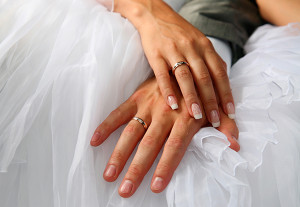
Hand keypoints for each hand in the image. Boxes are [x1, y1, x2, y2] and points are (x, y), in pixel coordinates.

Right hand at [90, 77, 238, 197]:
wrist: (184, 59)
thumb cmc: (200, 90)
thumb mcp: (215, 106)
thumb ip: (224, 127)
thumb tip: (235, 147)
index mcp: (184, 118)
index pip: (174, 147)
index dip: (165, 167)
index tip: (155, 186)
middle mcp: (165, 113)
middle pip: (149, 145)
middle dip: (137, 169)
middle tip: (125, 190)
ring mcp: (148, 105)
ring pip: (131, 132)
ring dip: (119, 154)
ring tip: (109, 175)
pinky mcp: (137, 97)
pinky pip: (119, 112)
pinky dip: (106, 126)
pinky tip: (94, 141)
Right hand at [113, 0, 234, 126]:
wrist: (155, 15)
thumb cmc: (179, 32)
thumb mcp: (199, 42)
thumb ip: (210, 61)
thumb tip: (223, 84)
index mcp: (205, 46)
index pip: (219, 73)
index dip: (226, 93)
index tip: (230, 112)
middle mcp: (192, 48)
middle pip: (205, 77)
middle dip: (212, 101)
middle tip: (216, 120)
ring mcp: (173, 51)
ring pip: (186, 77)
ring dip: (192, 97)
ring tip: (196, 116)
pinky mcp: (156, 54)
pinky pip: (162, 74)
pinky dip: (168, 90)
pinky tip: (172, 105)